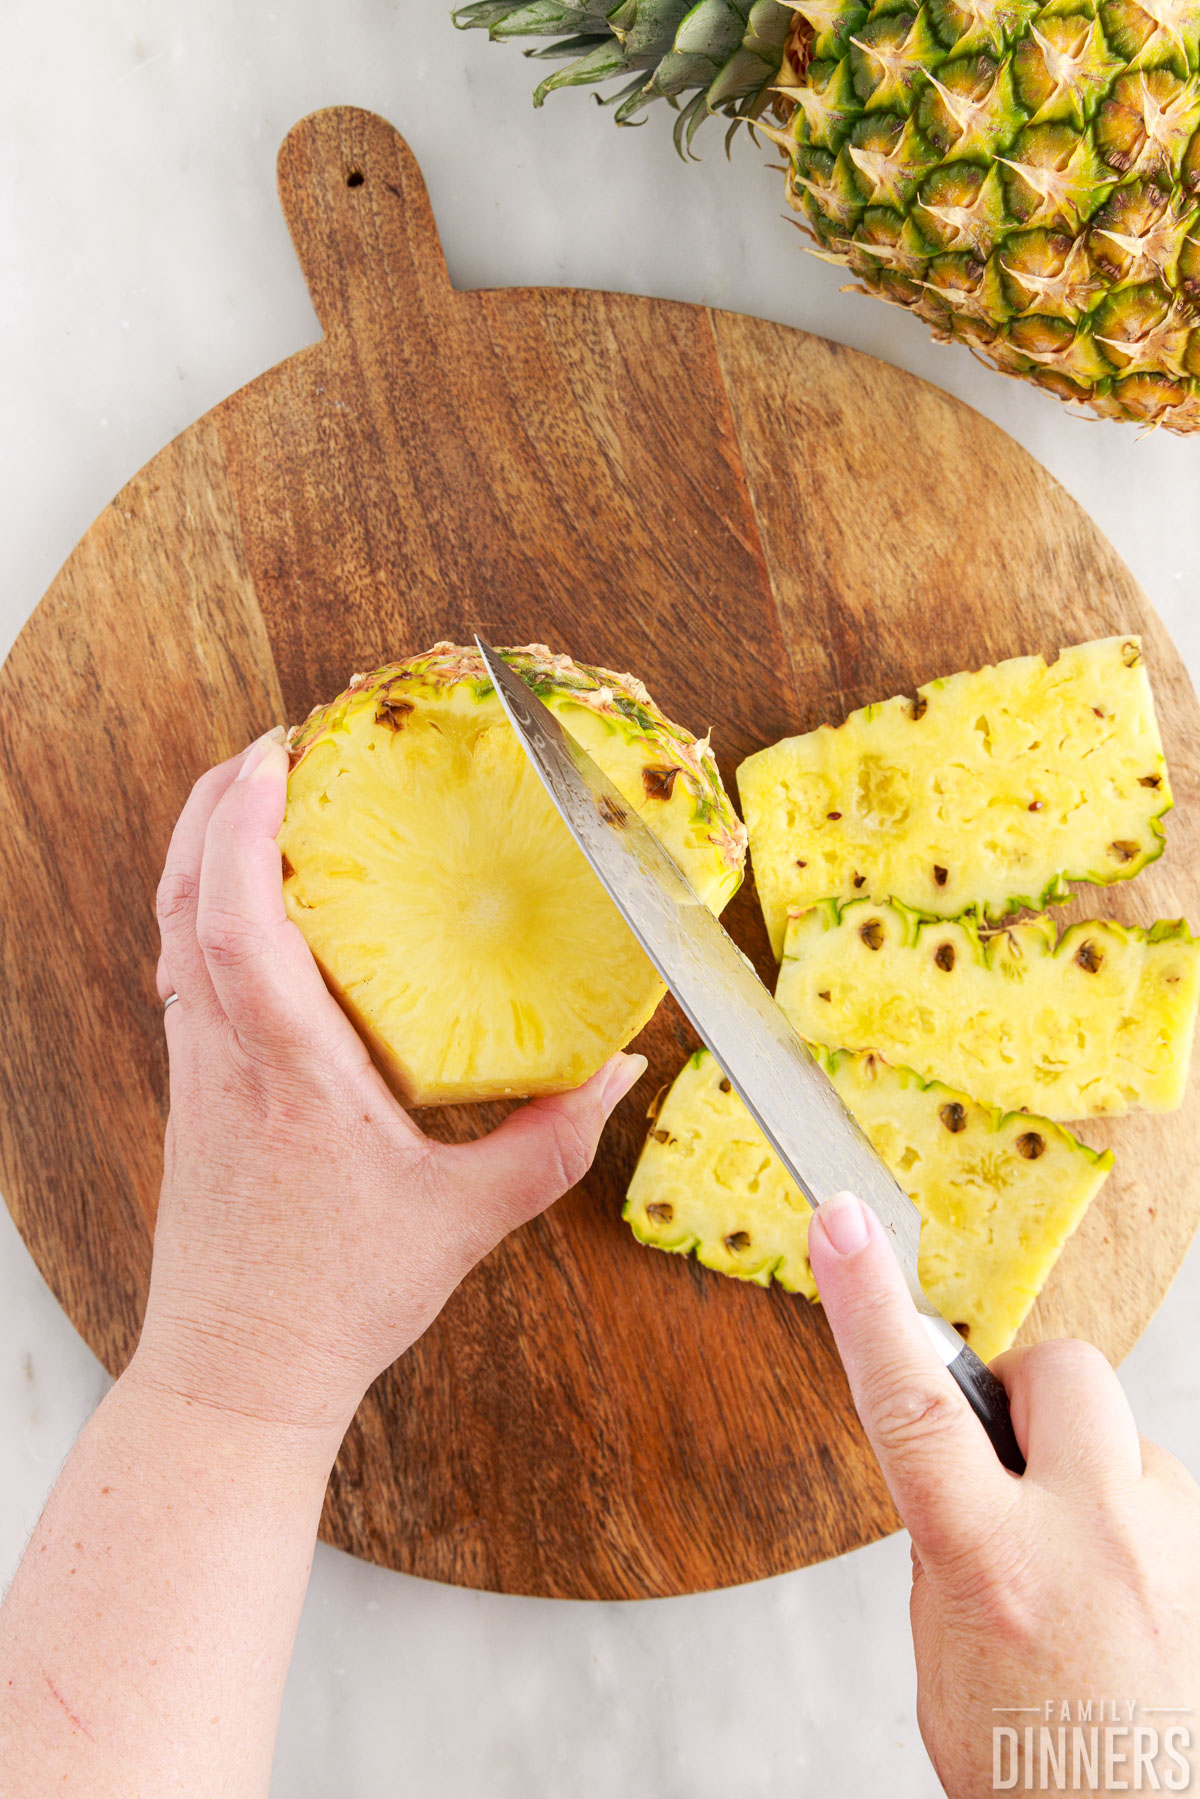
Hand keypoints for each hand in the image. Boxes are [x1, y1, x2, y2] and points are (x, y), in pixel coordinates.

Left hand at [136, 729, 644, 1445]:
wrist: (238, 1371)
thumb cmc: (338, 1300)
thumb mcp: (468, 1220)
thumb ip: (553, 1144)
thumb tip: (616, 1070)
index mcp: (286, 1072)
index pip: (238, 924)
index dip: (246, 828)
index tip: (274, 755)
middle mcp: (224, 1055)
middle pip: (182, 898)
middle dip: (215, 803)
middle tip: (277, 745)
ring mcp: (196, 1069)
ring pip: (170, 928)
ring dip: (202, 847)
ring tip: (261, 795)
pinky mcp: (193, 1087)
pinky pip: (182, 967)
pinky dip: (204, 904)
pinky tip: (253, 901)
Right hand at [808, 1191, 1199, 1797]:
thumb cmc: (1039, 1777)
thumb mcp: (945, 1661)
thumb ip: (950, 1550)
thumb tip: (969, 1483)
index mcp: (995, 1563)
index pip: (910, 1404)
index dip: (867, 1303)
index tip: (842, 1222)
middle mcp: (1095, 1538)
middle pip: (1060, 1371)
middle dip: (1029, 1394)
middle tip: (1014, 1462)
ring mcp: (1173, 1546)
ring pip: (1121, 1445)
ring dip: (1092, 1484)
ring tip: (1083, 1583)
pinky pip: (1165, 1502)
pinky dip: (1139, 1533)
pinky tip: (1130, 1606)